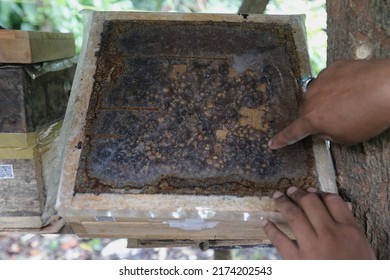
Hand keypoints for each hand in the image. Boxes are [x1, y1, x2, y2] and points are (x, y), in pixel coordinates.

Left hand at [262, 187, 375, 258]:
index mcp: (349, 230)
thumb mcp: (362, 247)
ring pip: (294, 216)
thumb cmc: (358, 271)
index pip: (333, 201)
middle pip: (311, 203)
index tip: (311, 190)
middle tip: (291, 190)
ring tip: (277, 197)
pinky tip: (266, 223)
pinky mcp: (297, 261)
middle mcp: (329, 234)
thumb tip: (345, 206)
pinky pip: (280, 240)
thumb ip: (351, 226)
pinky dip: (271, 230)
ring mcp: (312, 246)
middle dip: (299, 194)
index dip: (320, 193)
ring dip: (283, 203)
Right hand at [268, 59, 389, 148]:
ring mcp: (320, 81)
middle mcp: (311, 99)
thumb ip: (327, 134)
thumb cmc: (370, 116)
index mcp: (312, 119)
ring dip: (328, 100)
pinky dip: (338, 86)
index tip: (272, 143)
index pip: (292, 132)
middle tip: (339, 119)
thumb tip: (321, 127)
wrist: (388, 87)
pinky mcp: (332, 68)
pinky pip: (329, 80)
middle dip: (318, 116)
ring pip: (317, 95)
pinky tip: (353, 88)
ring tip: (351, 101)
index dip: (281, 139)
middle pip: (307, 111)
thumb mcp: (347, 138)